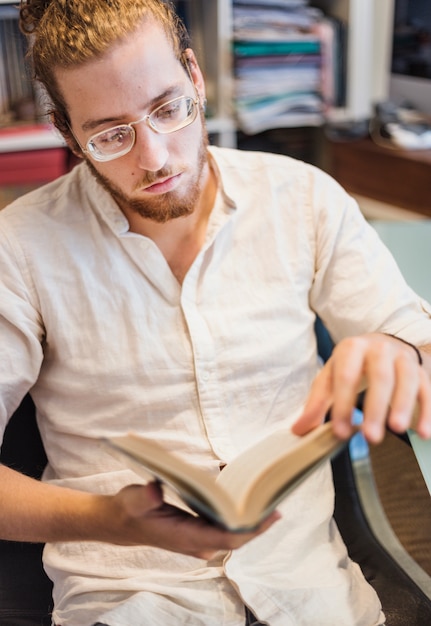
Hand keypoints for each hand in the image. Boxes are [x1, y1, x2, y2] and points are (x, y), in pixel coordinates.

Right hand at [105, 483, 279, 558]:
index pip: (227, 539)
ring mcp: (198, 539)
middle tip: (277, 495)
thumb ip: (144, 496)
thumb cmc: (128, 510)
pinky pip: (224, 525)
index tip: (271, 514)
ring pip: (232, 531)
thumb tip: (155, 489)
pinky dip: (236, 511)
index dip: (252, 529)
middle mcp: (196, 542)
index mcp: (185, 537)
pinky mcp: (198, 531)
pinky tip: (244, 492)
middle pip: (236, 536)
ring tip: (266, 491)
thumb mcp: (133, 499)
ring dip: (249, 515)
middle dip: (258, 520)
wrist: (119, 521)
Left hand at [292, 333, 430, 442]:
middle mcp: (379, 348)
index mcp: (351, 348)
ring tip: (396, 429)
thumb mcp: (331, 377)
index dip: (343, 404)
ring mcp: (402, 358)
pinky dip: (426, 411)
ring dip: (402, 405)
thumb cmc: (354, 365)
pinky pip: (426, 389)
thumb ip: (317, 403)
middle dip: (375, 407)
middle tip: (370, 436)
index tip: (341, 432)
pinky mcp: (422, 370)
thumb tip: (299, 430)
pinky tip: (423, 432)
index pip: (346, 376)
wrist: (385, 346)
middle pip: (379, 376)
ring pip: (406, 379)